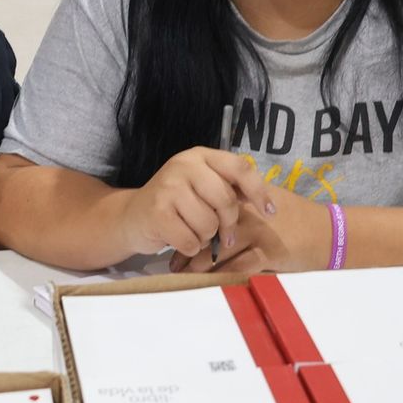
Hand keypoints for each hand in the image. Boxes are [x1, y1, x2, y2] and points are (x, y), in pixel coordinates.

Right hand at [122, 148, 275, 260]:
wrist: (132, 217)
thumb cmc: (176, 205)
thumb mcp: (203, 187)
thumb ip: (230, 188)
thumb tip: (266, 202)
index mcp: (200, 155)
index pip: (239, 168)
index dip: (259, 191)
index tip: (271, 213)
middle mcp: (183, 165)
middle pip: (226, 200)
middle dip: (228, 224)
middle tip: (223, 236)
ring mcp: (168, 187)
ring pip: (209, 224)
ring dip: (205, 237)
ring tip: (192, 231)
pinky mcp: (157, 212)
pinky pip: (191, 240)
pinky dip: (190, 247)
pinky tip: (180, 240)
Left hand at [171, 178, 331, 274]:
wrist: (329, 232)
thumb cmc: (297, 219)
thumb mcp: (267, 203)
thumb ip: (241, 204)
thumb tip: (210, 211)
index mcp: (244, 197)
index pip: (207, 206)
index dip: (189, 223)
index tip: (175, 236)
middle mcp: (248, 212)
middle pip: (207, 229)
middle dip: (188, 248)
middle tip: (172, 264)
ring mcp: (258, 232)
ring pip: (218, 250)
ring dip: (199, 266)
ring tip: (183, 276)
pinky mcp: (268, 252)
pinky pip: (237, 266)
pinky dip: (220, 276)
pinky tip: (209, 283)